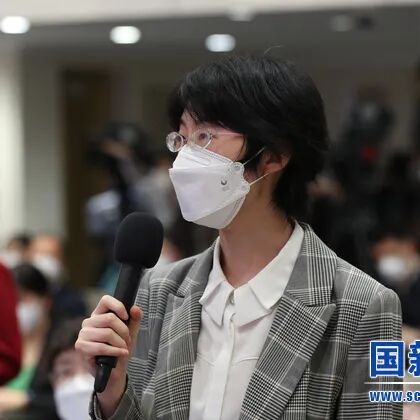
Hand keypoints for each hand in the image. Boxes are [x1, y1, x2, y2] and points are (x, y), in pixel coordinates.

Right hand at [75, 295, 141, 417]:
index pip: (105, 300)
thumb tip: (135, 308)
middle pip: (110, 318)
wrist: (114, 371)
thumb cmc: (120, 349)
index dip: (118, 306)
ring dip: (120, 343)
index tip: (126, 317)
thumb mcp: (131, 332)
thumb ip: (135, 319)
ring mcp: (83, 334)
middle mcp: (89, 322)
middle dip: (124, 331)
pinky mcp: (81, 347)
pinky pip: (101, 347)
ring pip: (107, 333)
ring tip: (123, 349)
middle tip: (127, 340)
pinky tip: (121, 354)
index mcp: (99, 314)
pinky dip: (115, 351)